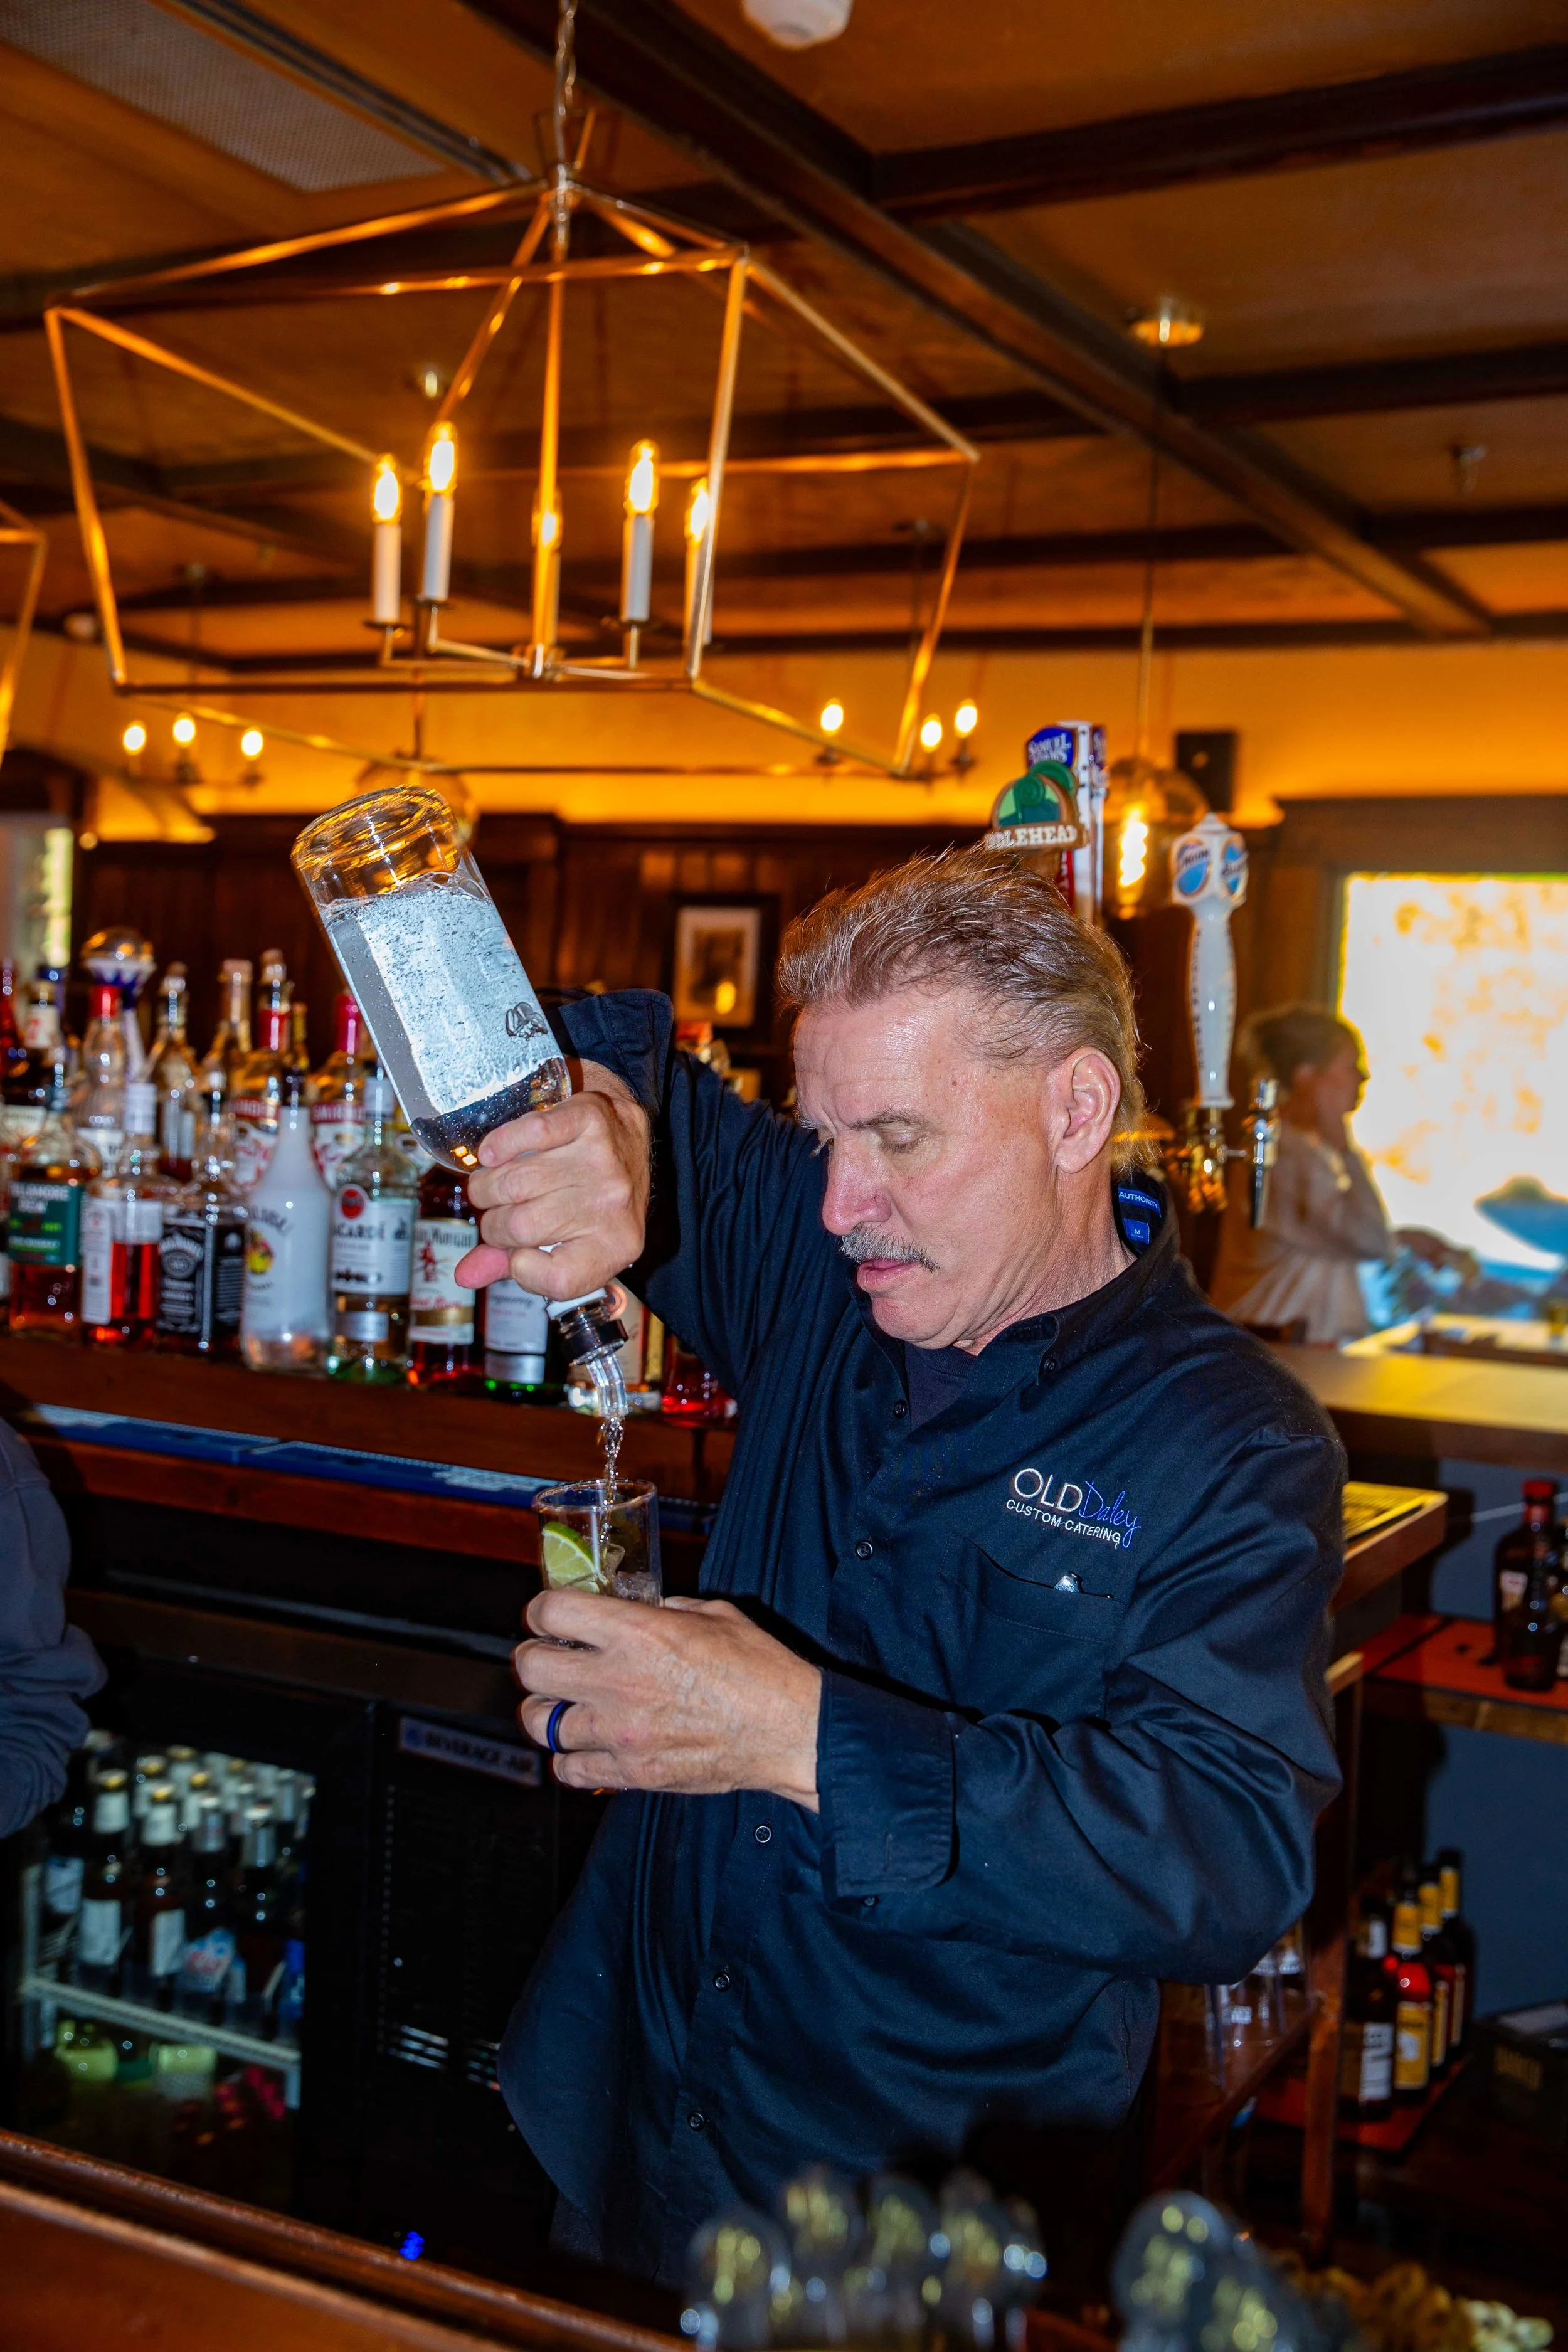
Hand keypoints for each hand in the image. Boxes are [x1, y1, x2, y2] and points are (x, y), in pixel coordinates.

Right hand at [456, 1059, 650, 1299]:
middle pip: (520, 1226)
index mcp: (615, 1245)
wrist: (628, 1134)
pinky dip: (500, 1144)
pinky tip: (494, 1154)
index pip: (559, 1280)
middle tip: (497, 1212)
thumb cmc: (591, 1196)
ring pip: (515, 1182)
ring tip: (493, 1185)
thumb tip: (463, 1275)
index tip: (519, 1252)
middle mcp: (613, 1204)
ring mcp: (604, 1160)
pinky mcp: (591, 1119)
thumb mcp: (568, 1239)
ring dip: (488, 1185)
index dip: (523, 1268)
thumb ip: (513, 1263)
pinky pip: (529, 1133)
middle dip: (494, 1223)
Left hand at [515, 1591, 821, 1809]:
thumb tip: (645, 1610)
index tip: (547, 1617)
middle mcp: (618, 1680)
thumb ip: (668, 1609)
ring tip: (564, 1705)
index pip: (552, 1611)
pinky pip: (568, 1770)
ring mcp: (619, 1732)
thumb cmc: (761, 1670)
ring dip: (548, 1711)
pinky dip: (570, 1759)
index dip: (542, 1610)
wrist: (790, 1731)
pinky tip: (586, 1747)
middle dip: (533, 1658)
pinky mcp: (630, 1774)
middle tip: (547, 1658)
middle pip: (531, 1668)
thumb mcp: (715, 1615)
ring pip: (540, 1724)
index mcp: (638, 1632)